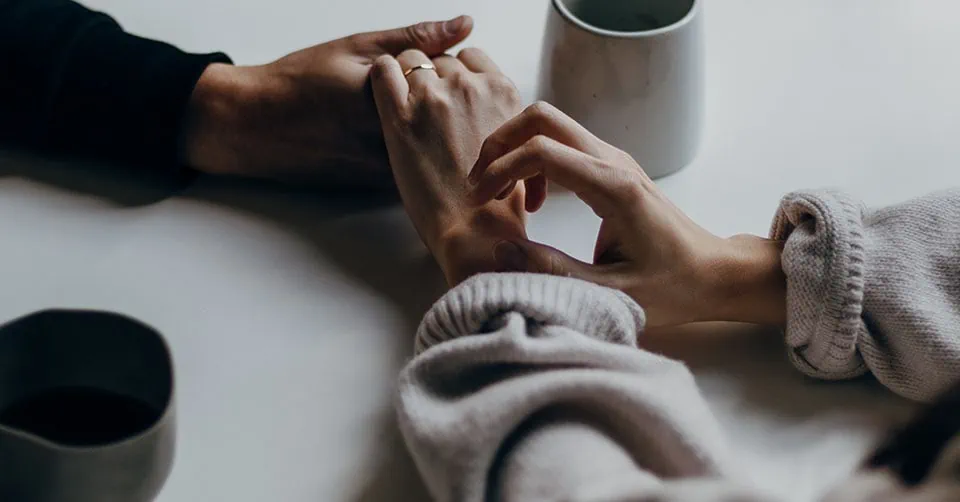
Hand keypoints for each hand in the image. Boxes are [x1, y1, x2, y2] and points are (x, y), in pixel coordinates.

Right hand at [180, 16, 472, 187]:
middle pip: (451, 119)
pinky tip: (401, 136)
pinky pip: (420, 167)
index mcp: (391, 99)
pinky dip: (421, 151)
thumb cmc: (301, 82)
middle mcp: (393, 140)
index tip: (427, 65)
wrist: (256, 127)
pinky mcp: (382, 186)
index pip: (453, 82)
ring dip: (437, 130)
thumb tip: (465, 24)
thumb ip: (415, 38)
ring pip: (438, 147)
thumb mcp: (357, 47)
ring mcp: (389, 168)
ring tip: (390, 114)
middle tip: (416, 88)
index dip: (447, 70)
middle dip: (447, 103)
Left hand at [369, 48, 526, 284]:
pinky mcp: (400, 116)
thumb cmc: (498, 203)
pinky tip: (384, 95)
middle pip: (442, 60)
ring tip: (405, 109)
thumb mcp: (519, 148)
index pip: (472, 58)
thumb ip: (504, 120)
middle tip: (426, 111)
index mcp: (502, 92)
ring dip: (406, 78)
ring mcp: (433, 98)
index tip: (450, 93)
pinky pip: (383, 70)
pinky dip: (382, 76)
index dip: (458, 73)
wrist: (476, 230)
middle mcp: (470, 86)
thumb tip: (489, 115)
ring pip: (411, 59)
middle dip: (432, 79)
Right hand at [468, 102, 785, 326]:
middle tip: (481, 185)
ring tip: (500, 195)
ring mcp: (614, 159)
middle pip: (542, 117)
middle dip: (500, 144)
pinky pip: (563, 144)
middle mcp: (613, 162)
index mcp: (613, 187)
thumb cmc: (672, 287)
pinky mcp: (612, 167)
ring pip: (550, 124)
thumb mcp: (609, 293)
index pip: (541, 151)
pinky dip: (534, 160)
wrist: (714, 273)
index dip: (500, 170)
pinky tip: (534, 202)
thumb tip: (501, 251)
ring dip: (515, 150)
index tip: (480, 202)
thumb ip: (553, 271)